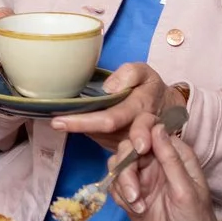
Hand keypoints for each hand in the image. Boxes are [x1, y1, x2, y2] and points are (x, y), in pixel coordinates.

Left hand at [52, 61, 167, 154]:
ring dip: (80, 130)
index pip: (109, 119)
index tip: (60, 121)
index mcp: (139, 110)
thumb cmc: (149, 89)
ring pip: (99, 138)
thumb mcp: (145, 73)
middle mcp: (132, 132)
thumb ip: (130, 74)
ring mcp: (125, 142)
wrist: (165, 110)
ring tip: (61, 120)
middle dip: (79, 128)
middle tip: (55, 123)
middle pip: (101, 133)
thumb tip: (109, 88)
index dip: (84, 122)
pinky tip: (74, 122)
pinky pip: (100, 140)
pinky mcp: (119, 147)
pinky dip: (87, 131)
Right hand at [116, 124, 220, 220]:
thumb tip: (158, 127)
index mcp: (175, 154)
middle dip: (127, 169)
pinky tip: (136, 210)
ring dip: (123, 185)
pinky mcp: (130, 193)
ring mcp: (142, 177)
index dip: (140, 135)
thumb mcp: (186, 190)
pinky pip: (114, 186)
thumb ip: (171, 160)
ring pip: (117, 166)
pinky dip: (120, 197)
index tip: (139, 151)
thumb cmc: (196, 220)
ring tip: (137, 205)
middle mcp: (157, 161)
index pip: (151, 130)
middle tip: (134, 192)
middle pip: (128, 147)